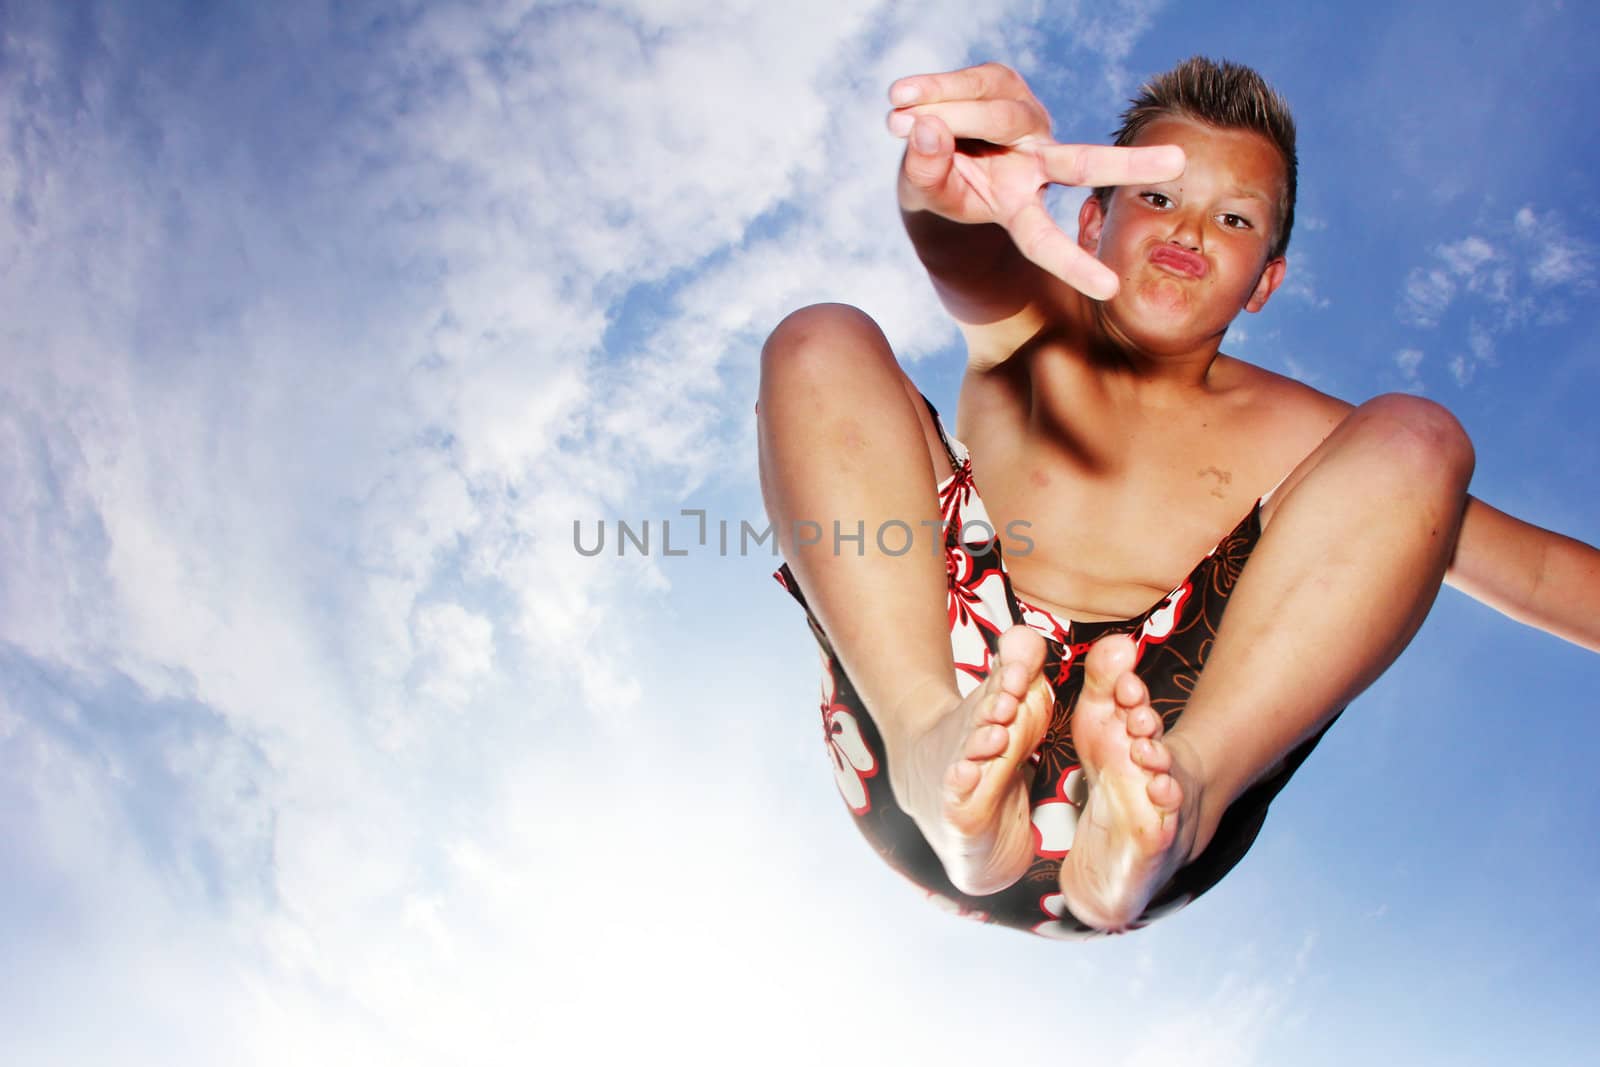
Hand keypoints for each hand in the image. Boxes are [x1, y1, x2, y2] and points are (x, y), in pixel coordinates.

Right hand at [888, 63, 1184, 299]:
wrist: (925, 144)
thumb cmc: (933, 186)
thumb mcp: (922, 193)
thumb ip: (924, 170)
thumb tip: (929, 130)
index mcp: (1017, 205)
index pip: (1044, 239)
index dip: (1073, 263)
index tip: (1110, 290)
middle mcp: (1034, 163)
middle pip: (1077, 165)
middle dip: (1126, 166)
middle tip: (1178, 164)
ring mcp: (1027, 122)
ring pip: (992, 114)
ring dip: (940, 112)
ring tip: (894, 113)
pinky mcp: (1008, 84)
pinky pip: (971, 82)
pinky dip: (933, 88)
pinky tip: (902, 96)